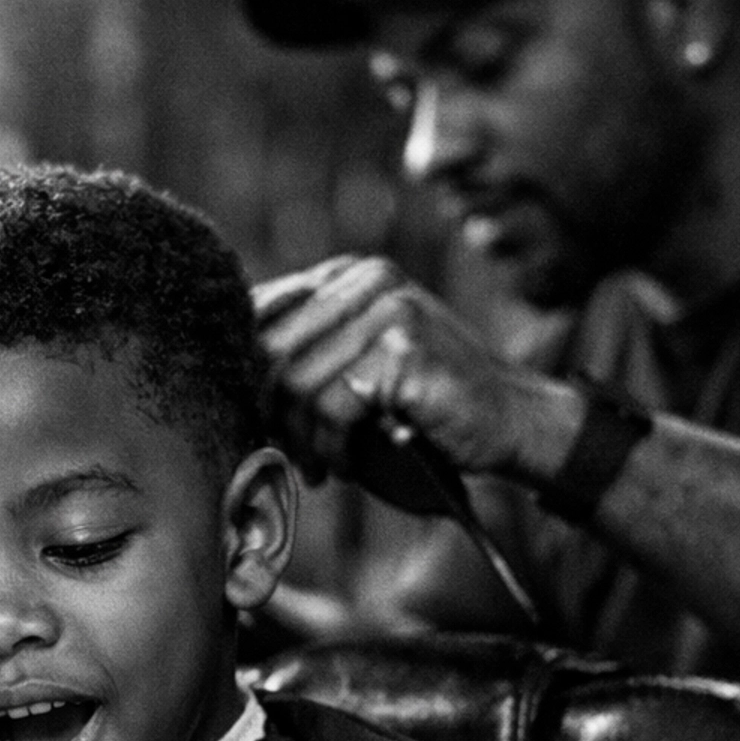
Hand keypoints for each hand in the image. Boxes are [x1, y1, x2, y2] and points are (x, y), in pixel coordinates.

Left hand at [254, 256, 574, 489]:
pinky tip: (347, 464)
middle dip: (270, 414)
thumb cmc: (427, 404)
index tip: (262, 425)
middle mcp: (365, 279)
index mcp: (346, 275)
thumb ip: (306, 357)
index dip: (247, 377)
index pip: (260, 313)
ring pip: (297, 381)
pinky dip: (333, 445)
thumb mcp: (359, 368)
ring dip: (301, 437)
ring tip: (320, 465)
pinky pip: (335, 404)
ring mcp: (388, 309)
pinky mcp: (404, 349)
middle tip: (287, 454)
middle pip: (270, 348)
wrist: (511, 418)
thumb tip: (228, 383)